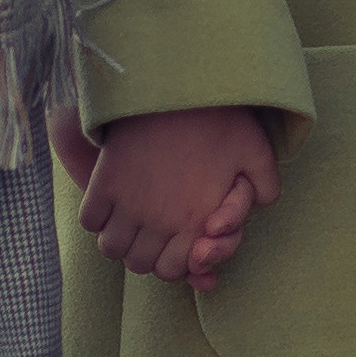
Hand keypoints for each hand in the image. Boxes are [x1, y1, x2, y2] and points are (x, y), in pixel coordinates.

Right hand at [75, 105, 280, 291]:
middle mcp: (160, 221)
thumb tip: (261, 207)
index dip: (169, 266)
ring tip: (126, 225)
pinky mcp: (106, 181)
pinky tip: (107, 206)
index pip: (170, 270)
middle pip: (137, 264)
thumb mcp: (256, 151)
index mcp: (196, 221)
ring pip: (111, 248)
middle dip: (143, 256)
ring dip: (118, 242)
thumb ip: (266, 186)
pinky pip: (90, 220)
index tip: (167, 249)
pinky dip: (96, 219)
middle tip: (146, 238)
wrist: (180, 87)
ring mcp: (130, 203)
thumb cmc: (220, 118)